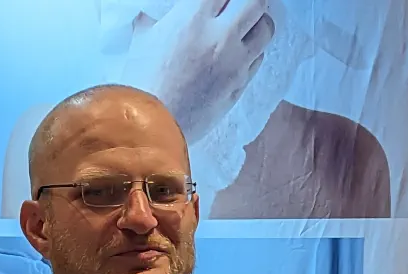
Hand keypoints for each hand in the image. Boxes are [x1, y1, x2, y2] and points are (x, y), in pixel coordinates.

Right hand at [119, 0, 276, 143]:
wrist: (152, 126)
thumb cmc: (141, 83)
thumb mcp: (142, 40)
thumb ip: (154, 21)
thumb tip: (152, 15)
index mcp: (194, 18)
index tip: (222, 0)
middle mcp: (221, 36)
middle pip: (257, 2)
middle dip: (252, 0)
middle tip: (243, 4)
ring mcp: (235, 63)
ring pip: (266, 29)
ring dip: (260, 22)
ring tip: (249, 24)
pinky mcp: (239, 86)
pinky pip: (258, 59)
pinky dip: (253, 51)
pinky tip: (242, 52)